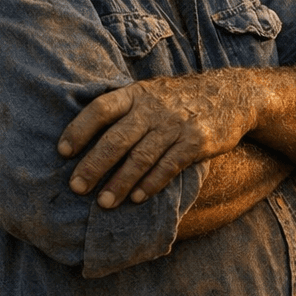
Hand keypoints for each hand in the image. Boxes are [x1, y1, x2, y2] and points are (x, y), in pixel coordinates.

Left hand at [57, 74, 260, 208]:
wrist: (233, 95)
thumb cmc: (180, 99)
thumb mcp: (151, 93)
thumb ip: (125, 109)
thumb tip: (85, 137)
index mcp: (137, 94)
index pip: (101, 109)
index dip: (79, 129)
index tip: (62, 151)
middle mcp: (154, 108)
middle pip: (117, 138)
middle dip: (94, 165)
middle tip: (77, 188)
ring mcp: (176, 125)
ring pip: (141, 157)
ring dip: (120, 182)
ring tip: (104, 203)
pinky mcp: (196, 141)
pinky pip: (169, 165)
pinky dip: (151, 183)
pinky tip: (137, 197)